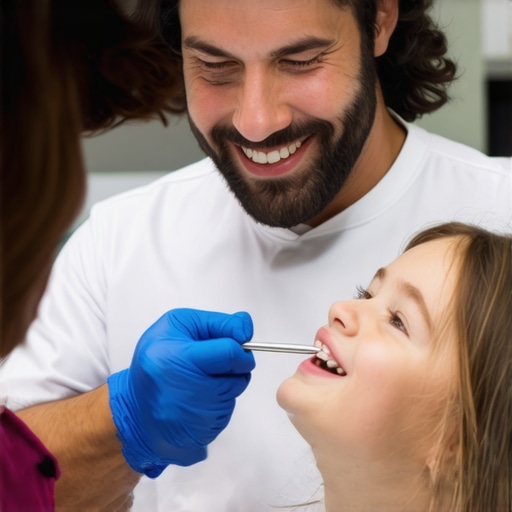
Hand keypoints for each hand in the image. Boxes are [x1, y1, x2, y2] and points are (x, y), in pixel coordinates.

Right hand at [107, 308, 255, 476]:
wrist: (134, 408)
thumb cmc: (155, 361)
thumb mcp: (177, 325)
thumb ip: (217, 323)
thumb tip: (245, 328)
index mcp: (180, 360)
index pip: (230, 354)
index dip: (239, 348)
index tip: (235, 345)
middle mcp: (190, 392)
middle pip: (238, 376)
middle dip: (234, 366)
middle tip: (211, 363)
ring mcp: (198, 417)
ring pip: (234, 394)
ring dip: (226, 384)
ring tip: (198, 380)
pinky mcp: (204, 434)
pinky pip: (226, 412)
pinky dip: (218, 403)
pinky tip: (197, 399)